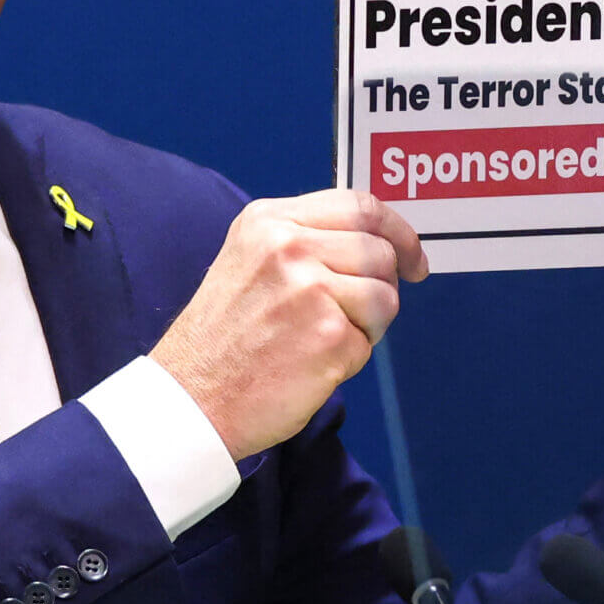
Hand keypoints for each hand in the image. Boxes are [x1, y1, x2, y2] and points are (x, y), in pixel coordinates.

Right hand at [152, 190, 428, 461]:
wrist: (191, 398)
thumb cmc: (223, 338)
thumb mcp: (248, 260)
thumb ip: (304, 240)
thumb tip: (379, 242)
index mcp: (269, 221)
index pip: (360, 205)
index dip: (398, 230)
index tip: (412, 258)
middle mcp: (289, 246)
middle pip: (380, 250)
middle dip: (384, 285)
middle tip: (358, 313)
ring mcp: (310, 289)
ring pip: (385, 295)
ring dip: (366, 325)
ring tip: (320, 340)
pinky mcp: (328, 336)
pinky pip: (369, 342)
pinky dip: (350, 358)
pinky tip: (310, 365)